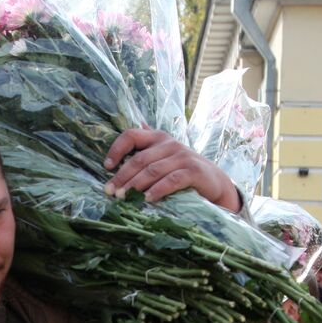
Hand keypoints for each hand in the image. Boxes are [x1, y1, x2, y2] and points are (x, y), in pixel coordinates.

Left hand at [103, 129, 240, 210]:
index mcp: (158, 138)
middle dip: (122, 177)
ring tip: (124, 198)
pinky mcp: (193, 171)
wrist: (214, 182)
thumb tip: (139, 123)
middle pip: (139, 159)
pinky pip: (171, 180)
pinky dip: (157, 190)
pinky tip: (147, 200)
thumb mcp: (166, 155)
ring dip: (135, 185)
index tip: (107, 167)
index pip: (131, 135)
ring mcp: (182, 156)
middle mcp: (170, 144)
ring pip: (153, 170)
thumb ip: (151, 145)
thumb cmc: (184, 170)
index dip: (116, 149)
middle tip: (111, 192)